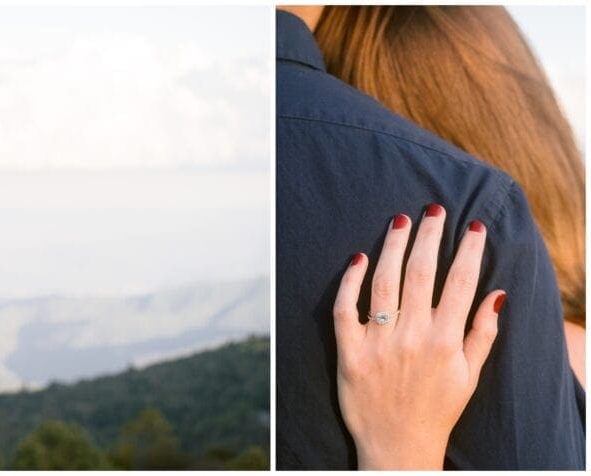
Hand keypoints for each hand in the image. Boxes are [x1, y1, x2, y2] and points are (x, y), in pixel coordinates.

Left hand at [333, 205, 502, 469]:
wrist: (398, 447)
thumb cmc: (437, 410)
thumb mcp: (470, 376)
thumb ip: (482, 333)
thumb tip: (495, 293)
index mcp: (445, 341)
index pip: (459, 283)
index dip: (467, 251)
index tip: (472, 226)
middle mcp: (412, 337)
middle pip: (420, 273)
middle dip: (429, 236)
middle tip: (432, 210)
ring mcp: (378, 343)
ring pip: (383, 282)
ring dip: (392, 247)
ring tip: (399, 222)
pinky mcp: (349, 353)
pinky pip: (344, 309)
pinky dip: (349, 282)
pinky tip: (357, 258)